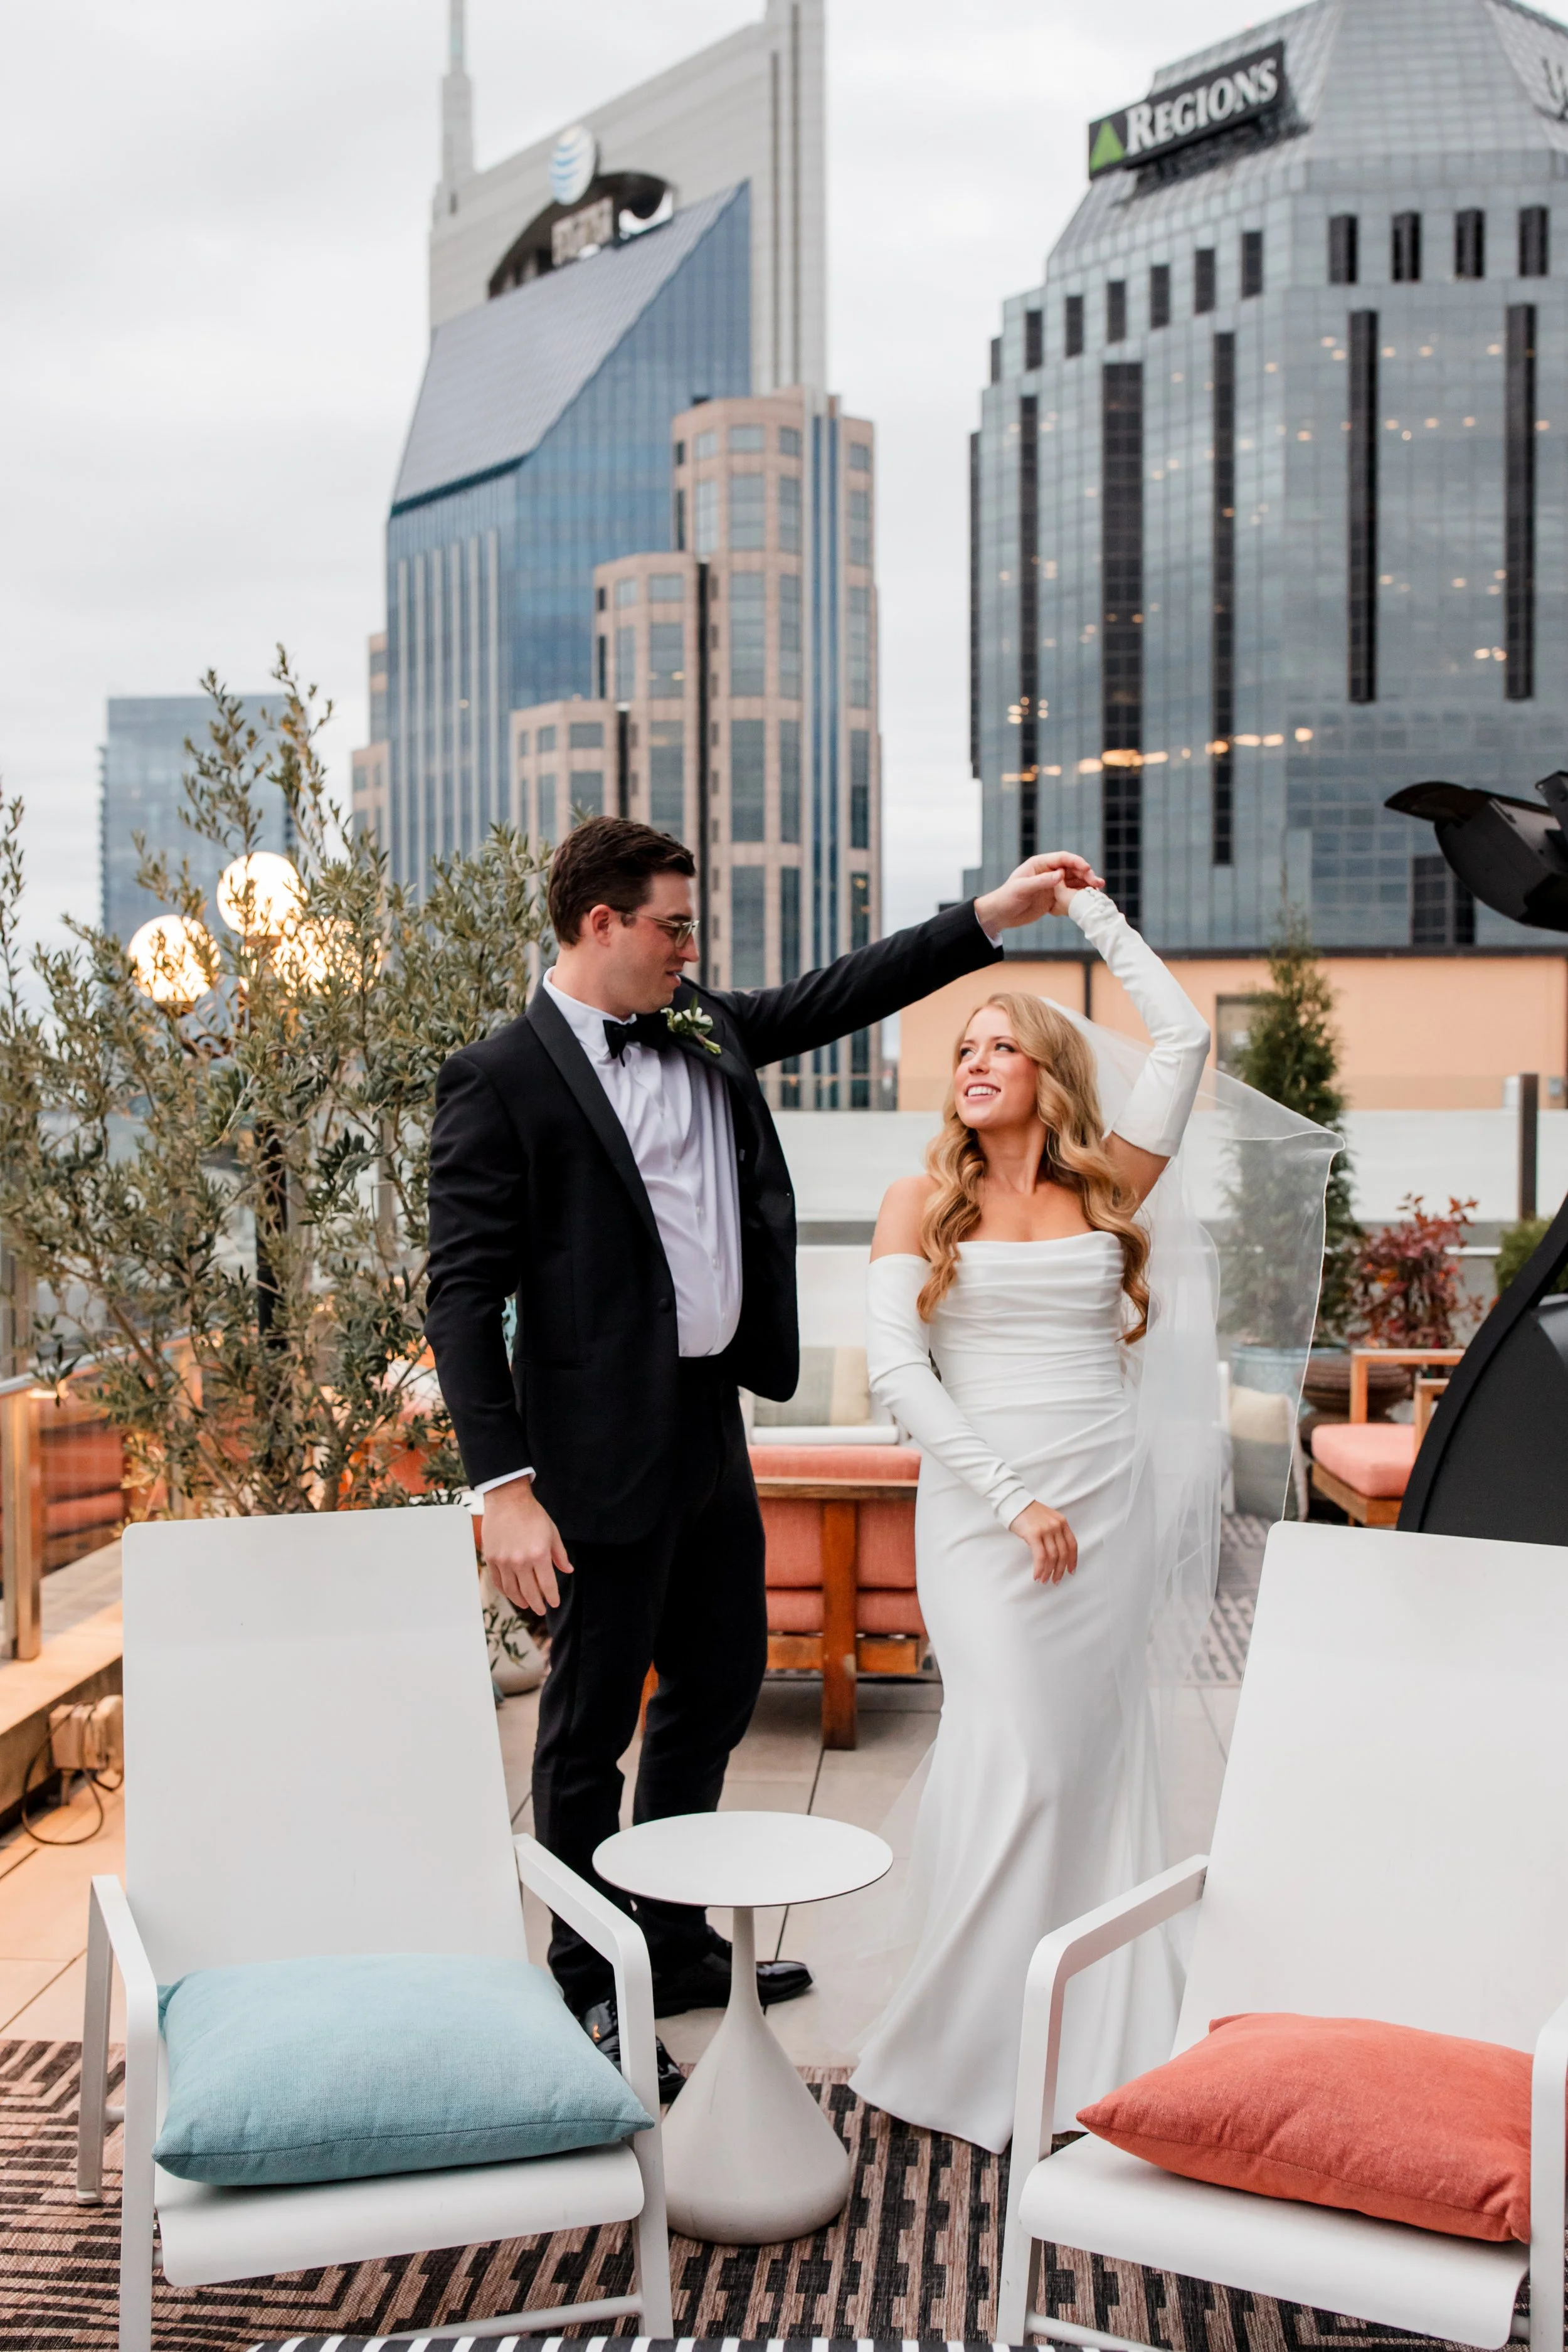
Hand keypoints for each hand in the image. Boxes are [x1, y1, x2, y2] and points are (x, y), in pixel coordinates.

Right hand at [482, 1477, 573, 1613]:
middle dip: (537, 1604)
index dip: (551, 1597)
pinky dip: (505, 1591)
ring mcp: (503, 1561)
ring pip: (512, 1590)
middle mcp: (520, 1561)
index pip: (547, 1585)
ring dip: (520, 1601)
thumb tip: (568, 1570)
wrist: (507, 1500)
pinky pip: (498, 1581)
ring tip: (526, 1605)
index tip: (554, 1603)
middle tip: (541, 1610)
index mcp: (539, 1554)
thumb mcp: (552, 1532)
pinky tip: (511, 1594)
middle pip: (529, 1592)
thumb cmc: (531, 1514)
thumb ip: (560, 1554)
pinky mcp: (491, 1558)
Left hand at [975, 853, 1105, 934]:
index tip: (1087, 868)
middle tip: (1097, 883)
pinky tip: (1089, 900)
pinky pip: (1070, 896)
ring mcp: (1052, 886)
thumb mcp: (1022, 888)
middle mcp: (1048, 872)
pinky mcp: (1053, 899)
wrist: (1001, 915)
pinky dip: (1080, 897)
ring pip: (1074, 883)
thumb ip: (1041, 881)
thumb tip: (1061, 874)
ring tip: (1099, 890)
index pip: (1062, 859)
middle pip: (1072, 870)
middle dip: (1086, 875)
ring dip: (1086, 886)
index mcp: (1040, 864)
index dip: (1076, 862)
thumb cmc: (1007, 898)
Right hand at [1010, 1498, 1077, 1584]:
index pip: (1072, 1544)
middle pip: (1063, 1553)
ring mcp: (1046, 1529)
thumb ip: (1054, 1532)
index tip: (1071, 1571)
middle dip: (1060, 1570)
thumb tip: (1055, 1554)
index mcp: (1061, 1522)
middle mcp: (1056, 1525)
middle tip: (1056, 1580)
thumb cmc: (1028, 1512)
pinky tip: (1037, 1575)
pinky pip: (1040, 1556)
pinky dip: (1039, 1568)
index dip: (1073, 1560)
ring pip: (1052, 1557)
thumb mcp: (1047, 1519)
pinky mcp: (1034, 1534)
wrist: (1013, 1503)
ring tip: (1044, 1580)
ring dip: (1049, 1572)